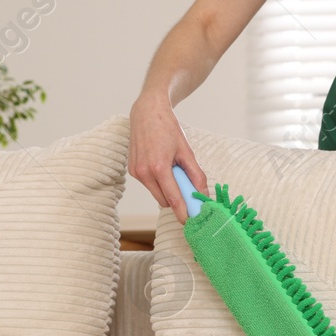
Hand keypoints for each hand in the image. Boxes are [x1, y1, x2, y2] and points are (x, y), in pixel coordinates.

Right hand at [129, 92, 207, 225]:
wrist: (147, 113)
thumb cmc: (168, 129)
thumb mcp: (186, 151)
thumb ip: (196, 174)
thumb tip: (203, 193)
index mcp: (159, 168)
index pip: (173, 199)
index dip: (183, 213)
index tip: (190, 223)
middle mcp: (144, 172)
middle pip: (164, 200)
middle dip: (177, 199)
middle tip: (187, 186)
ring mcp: (136, 172)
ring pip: (156, 193)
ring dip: (167, 189)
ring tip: (172, 169)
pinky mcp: (132, 170)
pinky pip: (149, 185)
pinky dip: (158, 181)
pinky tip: (161, 165)